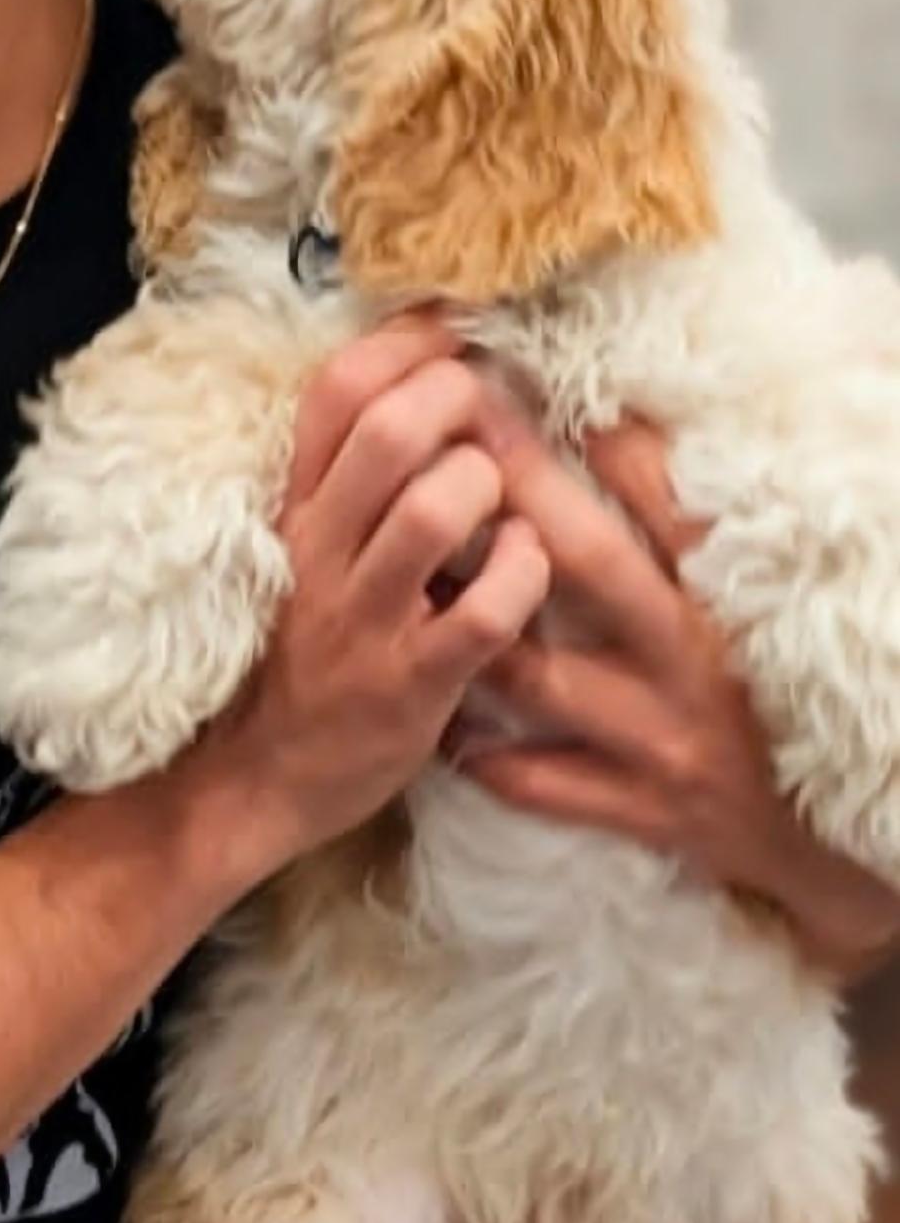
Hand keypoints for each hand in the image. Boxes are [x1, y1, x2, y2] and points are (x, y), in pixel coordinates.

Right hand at [183, 317, 548, 895]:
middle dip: (457, 398)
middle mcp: (323, 551)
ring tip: (503, 505)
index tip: (455, 330)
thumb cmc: (306, 649)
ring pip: (433, 510)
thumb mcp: (306, 546)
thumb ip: (352, 474)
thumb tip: (423, 376)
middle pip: (388, 431)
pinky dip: (522, 575)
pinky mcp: (411, 685)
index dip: (405, 340)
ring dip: (489, 486)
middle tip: (488, 416)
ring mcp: (365, 619)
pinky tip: (523, 570)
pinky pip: (482, 612)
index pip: (336, 389)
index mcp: (298, 507)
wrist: (256, 778)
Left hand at [452, 417, 899, 982]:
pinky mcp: (640, 812)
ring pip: (540, 678)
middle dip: (508, 504)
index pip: (661, 501)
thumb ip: (685, 522)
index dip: (589, 448)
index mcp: (725, 598)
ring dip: (466, 630)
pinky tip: (432, 718)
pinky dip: (480, 756)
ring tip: (400, 582)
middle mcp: (689, 661)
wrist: (820, 826)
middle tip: (434, 456)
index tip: (508, 395)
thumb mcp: (746, 601)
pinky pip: (539, 784)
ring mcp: (659, 740)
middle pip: (586, 566)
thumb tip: (614, 429)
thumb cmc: (773, 691)